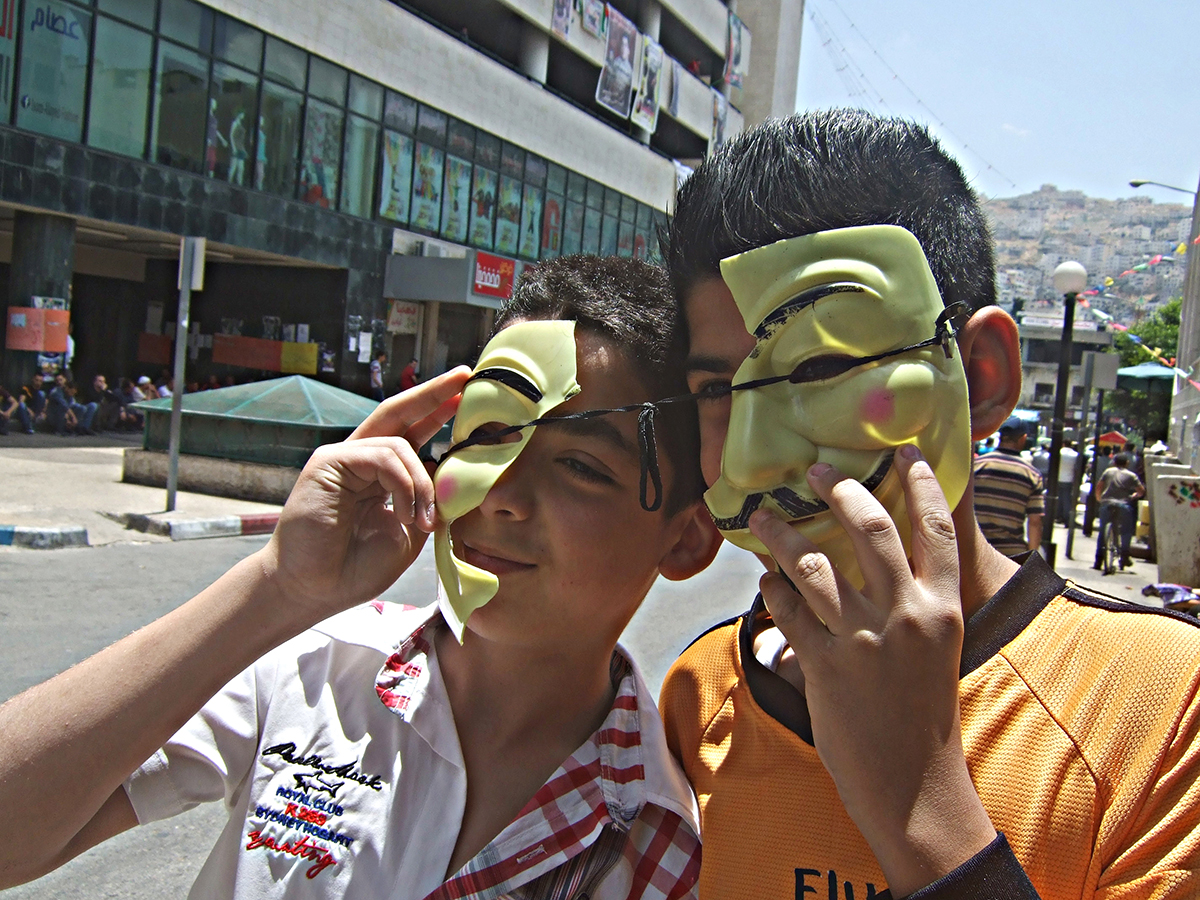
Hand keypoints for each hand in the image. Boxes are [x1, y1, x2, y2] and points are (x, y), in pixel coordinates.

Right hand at [262, 367, 470, 621]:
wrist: (313, 590)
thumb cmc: (354, 568)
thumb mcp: (408, 534)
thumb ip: (429, 504)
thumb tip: (455, 480)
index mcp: (379, 475)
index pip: (411, 433)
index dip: (436, 413)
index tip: (465, 394)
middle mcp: (360, 459)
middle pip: (399, 412)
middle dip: (433, 394)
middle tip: (465, 376)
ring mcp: (342, 458)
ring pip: (399, 445)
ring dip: (422, 484)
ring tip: (421, 521)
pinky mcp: (329, 463)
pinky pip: (381, 457)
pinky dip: (403, 485)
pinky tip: (405, 515)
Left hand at [748, 444, 993, 894]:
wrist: (915, 788)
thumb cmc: (923, 719)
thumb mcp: (936, 652)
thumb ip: (914, 606)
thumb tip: (879, 563)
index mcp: (944, 609)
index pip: (937, 528)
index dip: (921, 483)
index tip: (902, 453)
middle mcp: (907, 616)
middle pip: (870, 528)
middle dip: (838, 489)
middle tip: (813, 470)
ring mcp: (863, 640)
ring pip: (814, 565)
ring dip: (782, 536)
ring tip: (765, 519)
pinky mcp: (825, 666)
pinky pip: (788, 611)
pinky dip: (772, 590)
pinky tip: (765, 581)